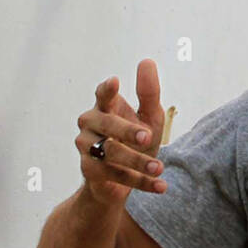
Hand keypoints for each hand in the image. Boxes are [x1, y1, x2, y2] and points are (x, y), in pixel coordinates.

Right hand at [75, 59, 166, 205]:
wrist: (122, 179)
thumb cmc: (135, 139)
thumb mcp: (149, 116)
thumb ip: (149, 92)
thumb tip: (147, 61)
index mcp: (104, 107)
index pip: (102, 94)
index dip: (106, 89)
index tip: (114, 82)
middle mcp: (90, 126)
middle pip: (105, 123)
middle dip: (126, 130)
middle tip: (147, 136)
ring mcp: (87, 149)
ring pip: (109, 152)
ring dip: (136, 161)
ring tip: (159, 167)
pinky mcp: (91, 172)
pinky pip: (116, 176)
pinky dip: (141, 182)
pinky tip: (160, 186)